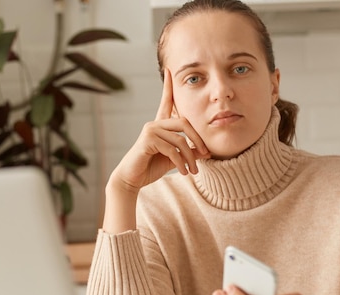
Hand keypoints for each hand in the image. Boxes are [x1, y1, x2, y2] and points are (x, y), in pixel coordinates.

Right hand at [108, 68, 209, 193]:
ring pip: (180, 139)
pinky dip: (180, 162)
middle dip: (198, 139)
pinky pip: (172, 149)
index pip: (166, 102)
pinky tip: (182, 172)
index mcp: (159, 125)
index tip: (169, 70)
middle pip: (184, 123)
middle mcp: (154, 124)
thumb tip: (205, 151)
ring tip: (193, 171)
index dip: (168, 87)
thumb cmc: (150, 167)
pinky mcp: (148, 141)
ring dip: (190, 157)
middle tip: (206, 154)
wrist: (132, 179)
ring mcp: (150, 131)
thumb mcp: (174, 159)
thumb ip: (187, 152)